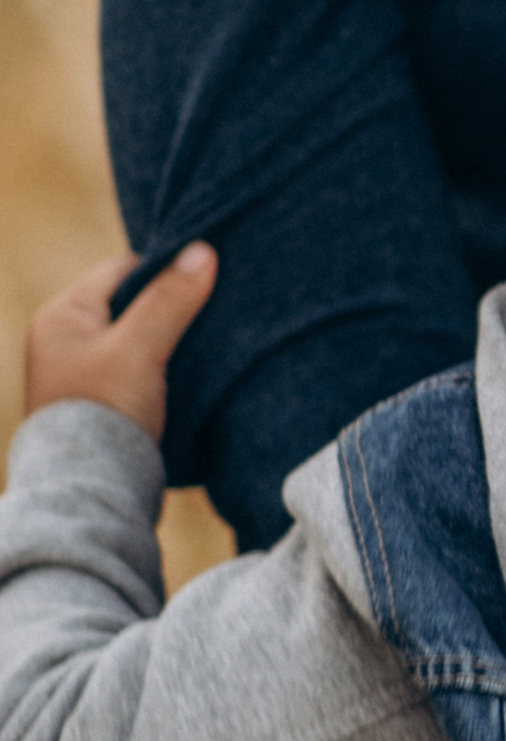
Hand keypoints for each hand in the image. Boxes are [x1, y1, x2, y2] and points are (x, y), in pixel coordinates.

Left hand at [24, 245, 217, 440]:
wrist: (89, 490)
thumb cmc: (106, 412)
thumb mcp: (141, 347)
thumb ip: (170, 299)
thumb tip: (202, 250)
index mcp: (61, 316)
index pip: (123, 270)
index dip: (167, 273)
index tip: (205, 285)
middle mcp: (63, 340)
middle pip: (131, 304)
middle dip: (170, 307)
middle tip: (210, 314)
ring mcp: (79, 374)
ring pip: (137, 338)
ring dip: (168, 341)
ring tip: (203, 347)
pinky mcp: (99, 403)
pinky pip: (137, 369)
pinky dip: (161, 369)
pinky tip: (187, 376)